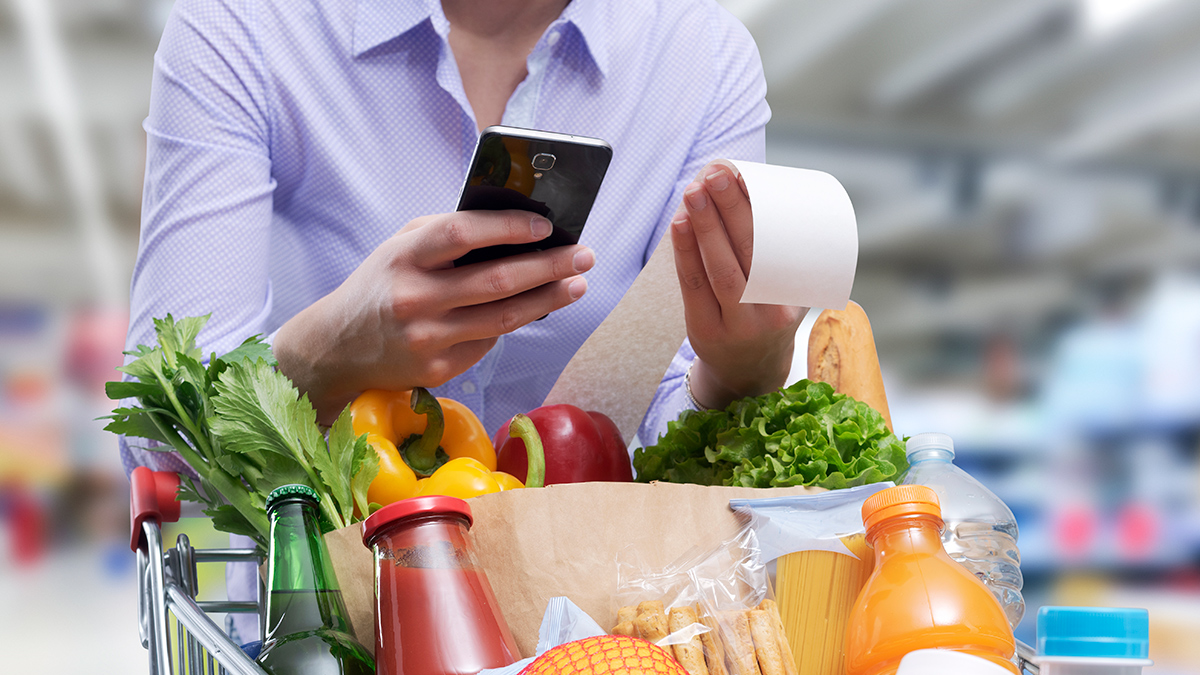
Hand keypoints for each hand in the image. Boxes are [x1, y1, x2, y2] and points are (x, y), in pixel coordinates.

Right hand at [274, 210, 593, 422]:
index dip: (508, 227)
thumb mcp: (400, 248)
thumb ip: (448, 234)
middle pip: (496, 281)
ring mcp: (427, 339)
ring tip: (576, 284)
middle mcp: (414, 298)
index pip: (462, 234)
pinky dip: (514, 323)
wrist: (337, 348)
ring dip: (547, 299)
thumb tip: (516, 226)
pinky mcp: (437, 370)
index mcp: (403, 257)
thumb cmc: (381, 286)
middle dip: (549, 266)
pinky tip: (535, 308)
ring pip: (503, 318)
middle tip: (584, 255)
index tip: (545, 225)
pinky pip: (489, 343)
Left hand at [671, 160, 806, 408]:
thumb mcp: (784, 291)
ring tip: (695, 191)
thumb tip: (745, 187)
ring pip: (720, 269)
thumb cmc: (766, 315)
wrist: (749, 369)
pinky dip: (685, 251)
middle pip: (749, 254)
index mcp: (794, 298)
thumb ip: (774, 251)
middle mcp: (769, 313)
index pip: (776, 248)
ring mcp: (736, 324)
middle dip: (731, 209)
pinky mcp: (704, 329)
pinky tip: (679, 224)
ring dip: (705, 226)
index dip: (758, 210)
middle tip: (717, 174)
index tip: (745, 176)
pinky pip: (693, 285)